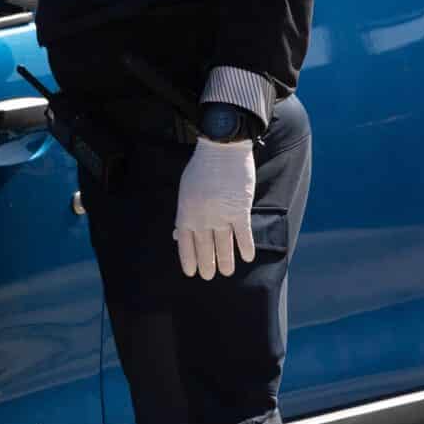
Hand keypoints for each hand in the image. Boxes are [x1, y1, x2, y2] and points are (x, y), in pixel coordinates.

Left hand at [174, 137, 255, 279]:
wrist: (221, 148)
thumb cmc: (202, 167)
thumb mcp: (185, 190)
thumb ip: (184, 213)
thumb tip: (176, 234)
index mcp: (186, 211)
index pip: (185, 242)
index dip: (188, 259)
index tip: (191, 272)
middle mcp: (202, 217)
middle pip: (204, 247)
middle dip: (207, 263)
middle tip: (209, 276)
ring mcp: (221, 214)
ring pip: (223, 244)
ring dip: (225, 260)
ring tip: (226, 272)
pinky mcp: (239, 209)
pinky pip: (243, 234)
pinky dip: (245, 246)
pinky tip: (247, 257)